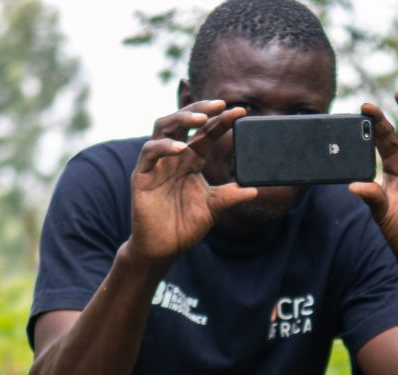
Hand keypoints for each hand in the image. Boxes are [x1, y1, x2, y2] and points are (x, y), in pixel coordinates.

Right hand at [129, 100, 257, 261]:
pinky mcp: (141, 175)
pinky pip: (150, 153)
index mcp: (192, 160)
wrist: (163, 248)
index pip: (207, 133)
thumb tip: (255, 189)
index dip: (222, 120)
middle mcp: (174, 156)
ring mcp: (157, 164)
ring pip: (163, 127)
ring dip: (182, 118)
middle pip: (184, 120)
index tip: (241, 112)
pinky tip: (181, 147)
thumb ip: (231, 195)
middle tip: (221, 104)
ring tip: (201, 117)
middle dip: (202, 108)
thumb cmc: (185, 226)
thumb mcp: (214, 207)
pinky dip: (164, 147)